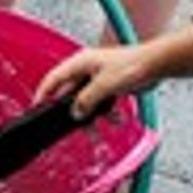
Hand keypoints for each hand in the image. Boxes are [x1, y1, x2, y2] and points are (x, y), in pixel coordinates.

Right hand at [36, 46, 155, 117]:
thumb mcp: (104, 85)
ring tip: (95, 130)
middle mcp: (87, 68)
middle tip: (72, 126)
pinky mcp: (109, 84)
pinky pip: (101, 102)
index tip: (37, 106)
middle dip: (74, 111)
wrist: (155, 65)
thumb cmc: (132, 65)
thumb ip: (87, 100)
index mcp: (80, 62)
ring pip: (87, 100)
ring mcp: (98, 76)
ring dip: (92, 115)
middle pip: (71, 93)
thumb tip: (75, 113)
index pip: (54, 78)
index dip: (44, 92)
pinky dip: (106, 112)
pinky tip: (114, 120)